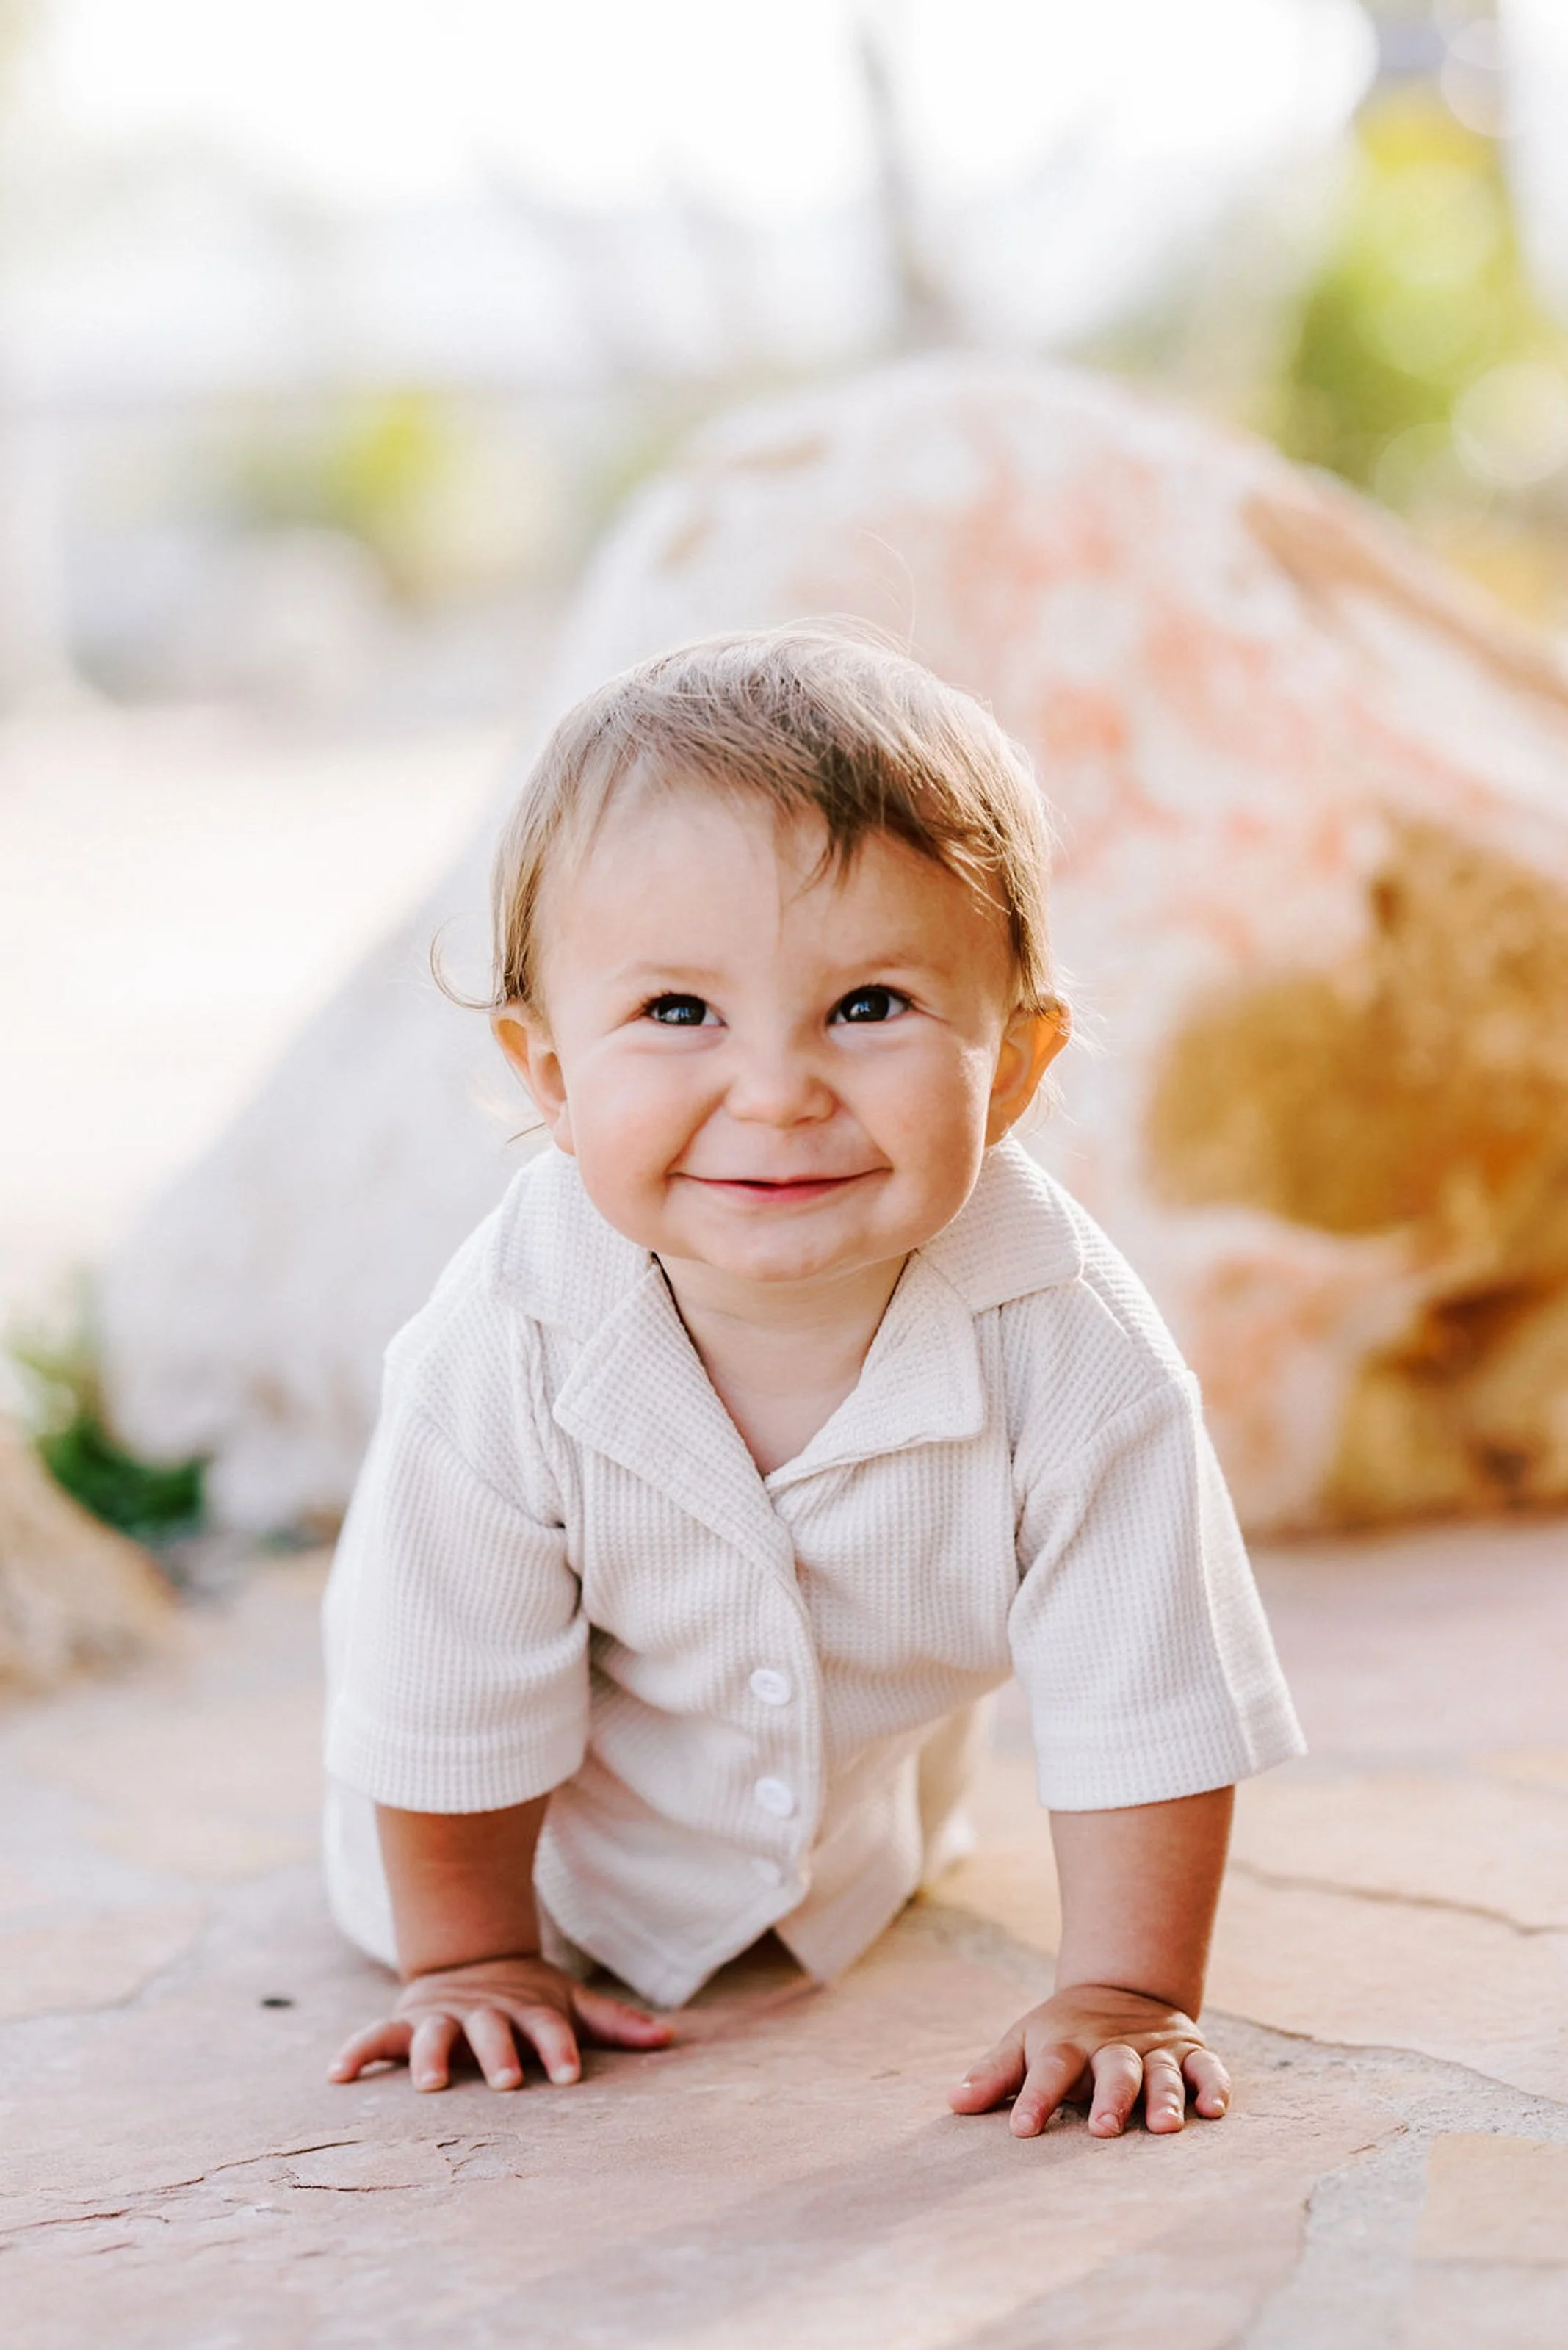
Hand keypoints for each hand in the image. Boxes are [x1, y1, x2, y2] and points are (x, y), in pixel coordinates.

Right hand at [328, 1953, 672, 2092]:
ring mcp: (441, 2017)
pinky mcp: (405, 2022)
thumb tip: (671, 2037)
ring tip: (427, 2085)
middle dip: (498, 2054)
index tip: (571, 2073)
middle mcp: (483, 2013)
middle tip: (506, 2081)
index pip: (548, 2028)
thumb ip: (613, 2022)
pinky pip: (375, 2038)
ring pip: (432, 2034)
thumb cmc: (528, 1997)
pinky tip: (336, 2075)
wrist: (472, 1961)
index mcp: (525, 2010)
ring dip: (429, 2056)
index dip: (560, 2047)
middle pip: (491, 2031)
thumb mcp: (569, 2003)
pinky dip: (355, 2053)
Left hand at [949, 1983, 1229, 2137]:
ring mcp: (1154, 2049)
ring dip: (1164, 2097)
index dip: (1035, 2097)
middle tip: (1103, 2128)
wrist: (1122, 1985)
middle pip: (1113, 2069)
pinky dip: (1213, 2086)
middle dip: (1110, 2098)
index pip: (1050, 2068)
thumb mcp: (1025, 2041)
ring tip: (1163, 2127)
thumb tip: (953, 2103)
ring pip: (1162, 2072)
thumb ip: (994, 2073)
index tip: (1022, 2128)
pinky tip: (1213, 2109)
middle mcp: (1113, 2046)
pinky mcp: (1189, 2053)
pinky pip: (1206, 2069)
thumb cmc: (1064, 2031)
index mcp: (1068, 2043)